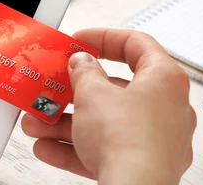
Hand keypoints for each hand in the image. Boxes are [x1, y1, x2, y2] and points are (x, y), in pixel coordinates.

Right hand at [21, 28, 195, 184]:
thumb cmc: (127, 140)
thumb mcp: (91, 93)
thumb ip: (83, 71)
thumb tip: (81, 63)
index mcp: (163, 79)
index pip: (136, 44)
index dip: (103, 38)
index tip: (79, 41)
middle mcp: (165, 108)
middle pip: (113, 89)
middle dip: (73, 91)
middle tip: (54, 85)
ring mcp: (154, 140)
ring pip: (103, 123)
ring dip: (65, 122)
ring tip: (38, 122)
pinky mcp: (140, 164)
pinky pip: (102, 149)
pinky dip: (74, 146)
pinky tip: (47, 146)